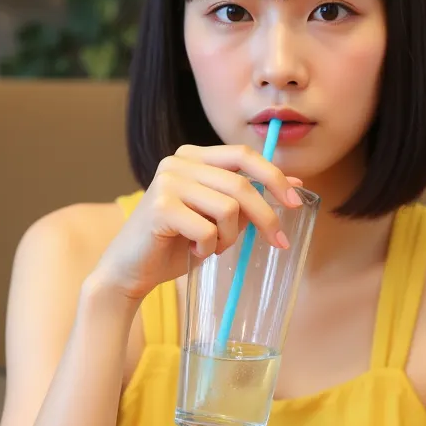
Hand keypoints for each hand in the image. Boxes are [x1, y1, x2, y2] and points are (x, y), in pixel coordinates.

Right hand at [95, 144, 302, 302]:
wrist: (129, 270)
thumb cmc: (176, 243)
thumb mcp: (219, 217)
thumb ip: (248, 198)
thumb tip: (296, 183)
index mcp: (193, 156)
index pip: (243, 154)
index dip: (275, 176)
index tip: (296, 201)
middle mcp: (178, 162)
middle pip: (241, 184)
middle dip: (266, 216)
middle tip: (278, 241)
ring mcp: (167, 182)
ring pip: (228, 209)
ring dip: (229, 238)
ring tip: (212, 247)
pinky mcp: (159, 207)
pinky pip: (207, 230)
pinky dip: (208, 248)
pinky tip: (192, 251)